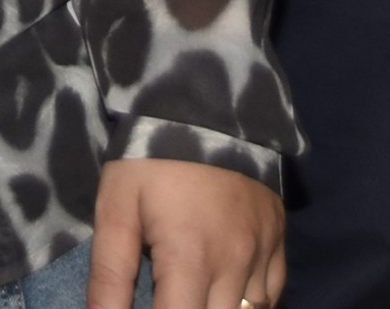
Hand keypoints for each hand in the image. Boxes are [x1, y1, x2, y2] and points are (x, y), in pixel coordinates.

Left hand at [89, 155, 282, 308]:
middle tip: (167, 294)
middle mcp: (234, 264)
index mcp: (190, 259)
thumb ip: (110, 277)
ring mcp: (262, 252)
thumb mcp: (116, 210)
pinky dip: (248, 304)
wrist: (204, 102)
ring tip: (190, 293)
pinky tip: (223, 293)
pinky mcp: (279, 238)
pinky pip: (271, 294)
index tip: (152, 305)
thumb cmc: (152, 158)